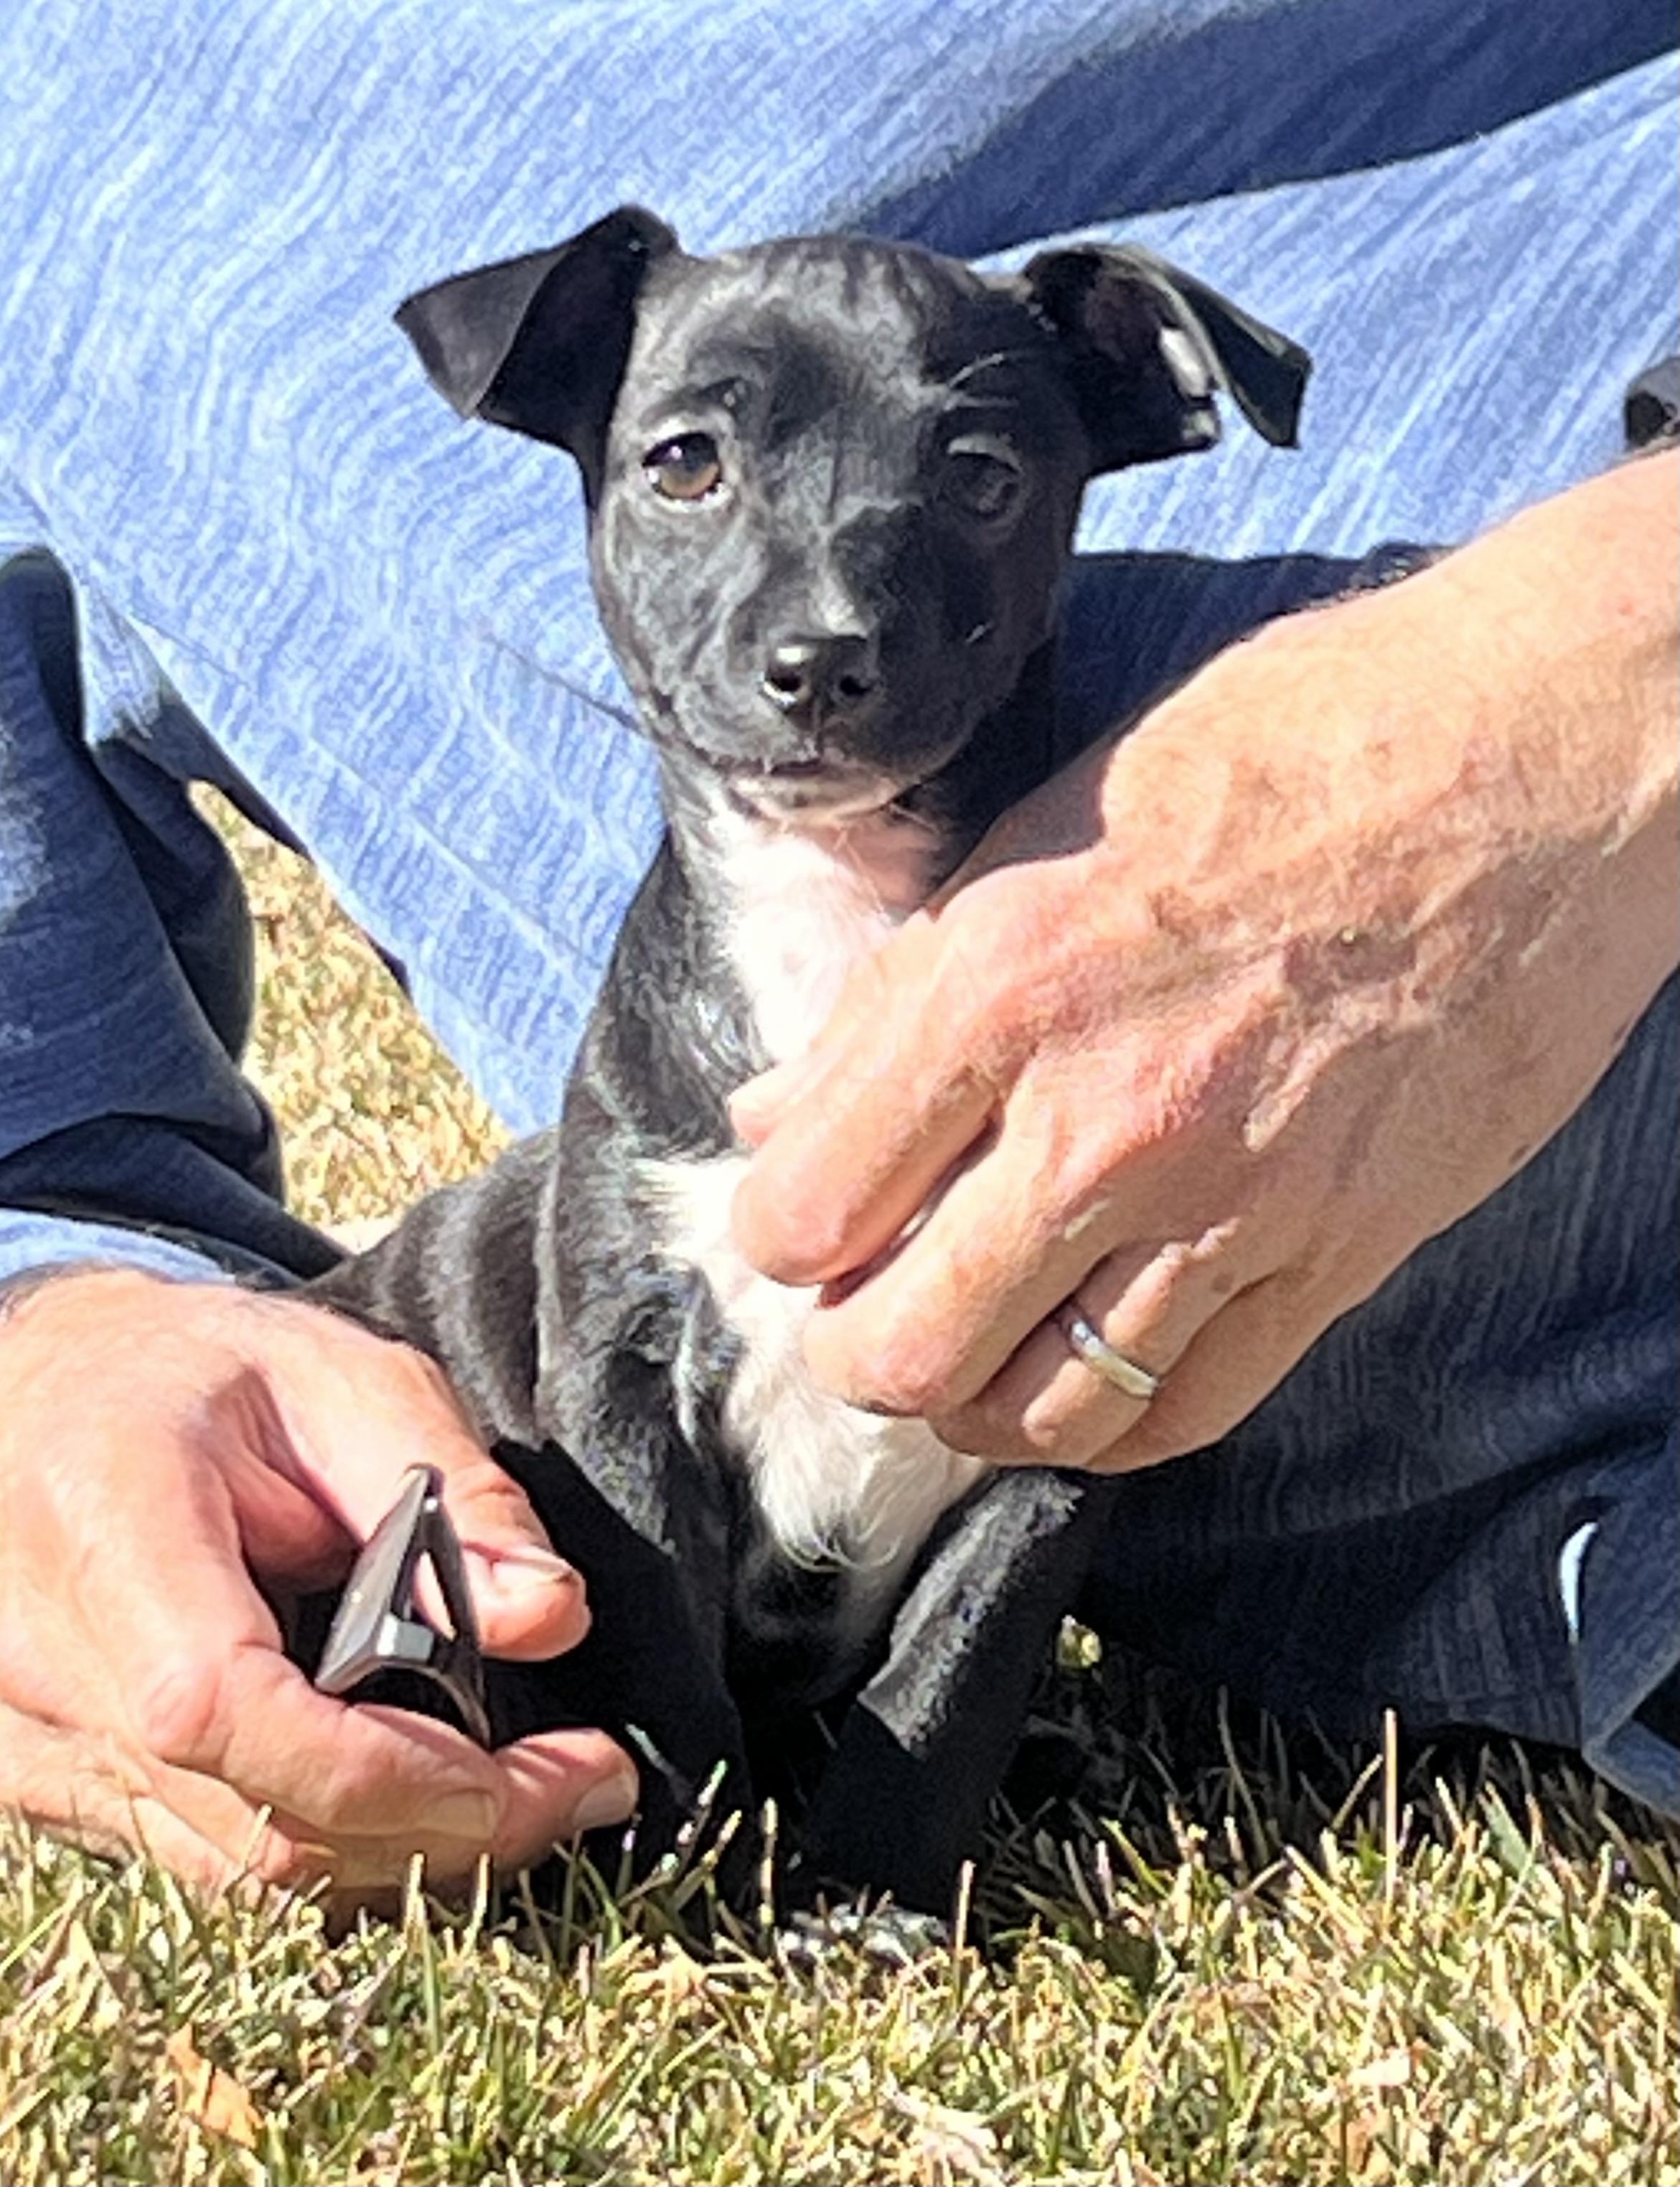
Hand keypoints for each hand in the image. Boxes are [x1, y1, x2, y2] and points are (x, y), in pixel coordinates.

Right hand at [0, 1267, 636, 1897]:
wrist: (60, 1390)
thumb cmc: (204, 1374)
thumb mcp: (349, 1379)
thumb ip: (457, 1490)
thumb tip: (549, 1616)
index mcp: (109, 1525)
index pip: (216, 1706)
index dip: (385, 1772)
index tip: (530, 1771)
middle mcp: (46, 1657)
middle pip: (249, 1821)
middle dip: (444, 1831)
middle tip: (584, 1784)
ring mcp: (30, 1740)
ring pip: (236, 1870)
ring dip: (401, 1856)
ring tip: (528, 1792)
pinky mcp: (50, 1784)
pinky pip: (204, 1860)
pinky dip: (331, 1846)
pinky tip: (421, 1795)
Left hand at [733, 454, 1678, 1471]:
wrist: (1536, 764)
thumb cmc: (1288, 752)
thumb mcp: (1046, 823)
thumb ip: (899, 993)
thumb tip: (783, 1113)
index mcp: (1001, 989)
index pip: (805, 1211)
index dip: (777, 1230)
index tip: (803, 1212)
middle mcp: (1102, 1123)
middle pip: (898, 1351)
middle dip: (851, 1345)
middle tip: (865, 1303)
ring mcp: (1228, 1208)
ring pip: (1037, 1410)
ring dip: (968, 1401)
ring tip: (963, 1351)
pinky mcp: (1336, 1258)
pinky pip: (1185, 1409)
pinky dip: (1103, 1424)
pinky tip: (1075, 1381)